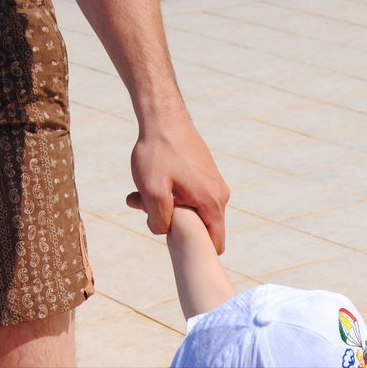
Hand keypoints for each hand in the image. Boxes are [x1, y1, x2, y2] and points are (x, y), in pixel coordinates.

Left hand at [131, 116, 228, 252]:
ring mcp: (214, 184)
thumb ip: (159, 221)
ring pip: (193, 212)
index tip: (171, 239)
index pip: (215, 244)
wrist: (163, 117)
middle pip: (202, 229)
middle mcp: (220, 195)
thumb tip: (163, 232)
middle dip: (176, 226)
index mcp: (212, 202)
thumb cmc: (157, 153)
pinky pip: (191, 198)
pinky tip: (155, 184)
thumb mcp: (152, 192)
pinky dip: (173, 196)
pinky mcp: (206, 176)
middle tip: (148, 209)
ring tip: (146, 194)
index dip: (194, 250)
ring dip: (170, 210)